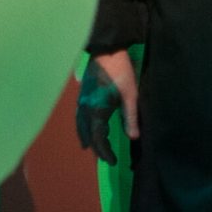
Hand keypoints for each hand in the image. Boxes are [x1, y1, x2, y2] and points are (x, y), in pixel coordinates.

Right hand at [76, 50, 139, 164]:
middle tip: (104, 158)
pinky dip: (83, 126)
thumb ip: (130, 117)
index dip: (104, 152)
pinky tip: (86, 126)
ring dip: (87, 137)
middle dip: (95, 148)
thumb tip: (133, 137)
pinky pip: (79, 116)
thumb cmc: (121, 72)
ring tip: (91, 147)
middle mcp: (85, 108)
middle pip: (87, 134)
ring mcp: (82, 101)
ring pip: (80, 125)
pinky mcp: (82, 94)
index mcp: (96, 110)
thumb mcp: (130, 95)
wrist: (107, 50)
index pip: (98, 139)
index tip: (111, 161)